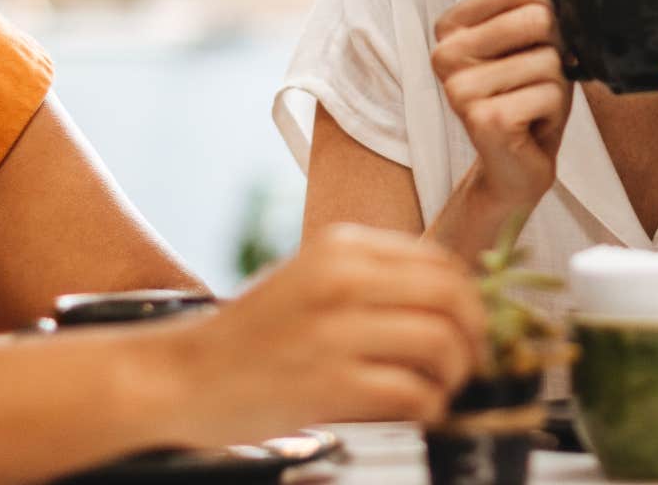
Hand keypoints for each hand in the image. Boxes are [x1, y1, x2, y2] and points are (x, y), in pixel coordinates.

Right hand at [155, 224, 486, 445]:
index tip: (472, 322)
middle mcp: (341, 279)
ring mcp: (334, 331)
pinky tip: (421, 411)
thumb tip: (452, 299)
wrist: (181, 376)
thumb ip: (373, 279)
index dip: (471, 295)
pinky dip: (429, 405)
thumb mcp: (313, 280)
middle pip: (452, 296)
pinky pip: (411, 391)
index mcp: (342, 246)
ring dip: (456, 372)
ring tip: (444, 388)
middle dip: (475, 333)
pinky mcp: (328, 383)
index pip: (441, 259)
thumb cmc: (252, 336)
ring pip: (440, 342)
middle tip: (471, 359)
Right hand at [431, 0, 572, 209]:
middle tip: (538, 80)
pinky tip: (531, 125)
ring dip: (557, 87)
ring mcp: (458, 89)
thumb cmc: (527, 94)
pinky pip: (550, 94)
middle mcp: (444, 54)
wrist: (516, 166)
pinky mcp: (481, 119)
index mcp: (451, 25)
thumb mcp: (537, 36)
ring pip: (549, 61)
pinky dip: (555, 112)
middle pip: (539, 19)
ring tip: (533, 105)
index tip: (535, 45)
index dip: (549, 14)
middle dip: (556, 52)